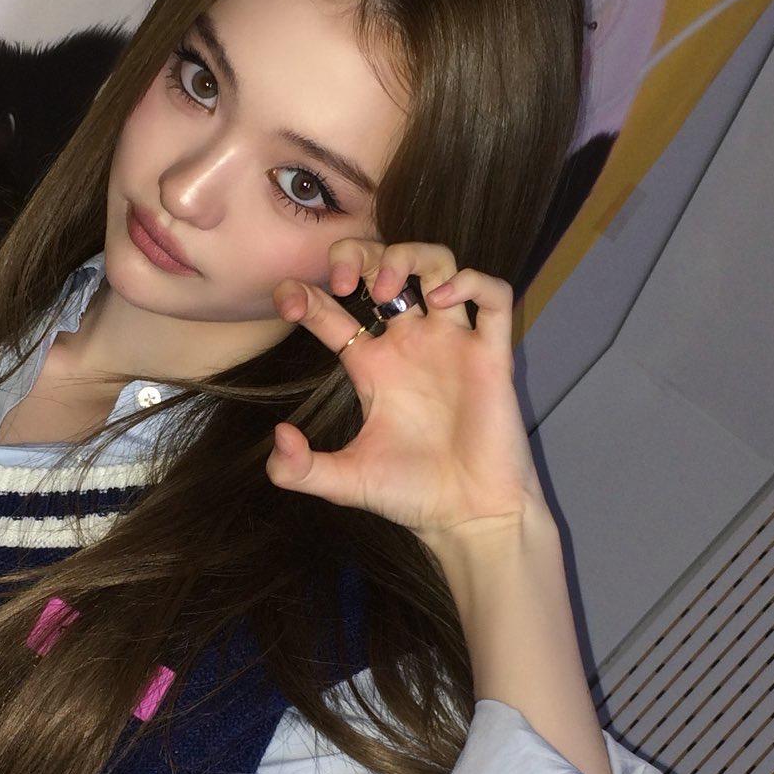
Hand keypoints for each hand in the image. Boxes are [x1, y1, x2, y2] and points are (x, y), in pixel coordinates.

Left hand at [266, 237, 550, 543]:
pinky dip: (471, 281)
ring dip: (411, 258)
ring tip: (391, 289)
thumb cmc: (410, 496)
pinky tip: (444, 300)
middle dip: (362, 255)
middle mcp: (409, 344)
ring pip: (437, 264)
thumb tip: (280, 436)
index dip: (306, 293)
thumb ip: (299, 470)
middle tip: (348, 282)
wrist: (469, 518)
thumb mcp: (343, 483)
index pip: (331, 310)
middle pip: (384, 265)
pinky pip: (493, 297)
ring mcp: (452, 344)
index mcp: (370, 366)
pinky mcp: (491, 355)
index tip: (289, 299)